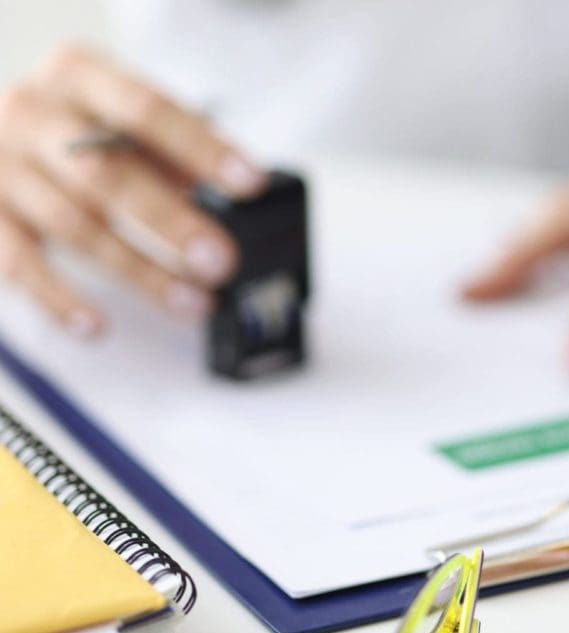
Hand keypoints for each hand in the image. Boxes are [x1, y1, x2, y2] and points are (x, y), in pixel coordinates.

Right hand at [0, 44, 265, 336]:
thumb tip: (230, 193)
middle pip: (107, 173)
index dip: (201, 148)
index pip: (147, 110)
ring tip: (194, 303)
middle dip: (171, 223)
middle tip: (222, 262)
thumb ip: (167, 149)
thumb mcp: (120, 119)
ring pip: (75, 226)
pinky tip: (97, 327)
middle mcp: (32, 112)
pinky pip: (18, 263)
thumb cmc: (77, 127)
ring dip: (140, 272)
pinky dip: (59, 299)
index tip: (251, 184)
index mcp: (78, 75)